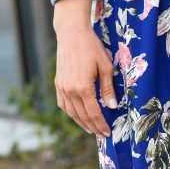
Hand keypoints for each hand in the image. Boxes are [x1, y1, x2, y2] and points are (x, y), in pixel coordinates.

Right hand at [53, 0, 115, 136]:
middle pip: (82, 116)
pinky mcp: (58, 83)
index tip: (108, 133)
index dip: (101, 125)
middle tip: (102, 135)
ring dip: (81, 123)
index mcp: (83, 88)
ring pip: (71, 113)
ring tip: (91, 129)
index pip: (94, 114)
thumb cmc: (92, 47)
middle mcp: (70, 90)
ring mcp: (62, 87)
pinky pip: (63, 104)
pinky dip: (71, 113)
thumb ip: (108, 89)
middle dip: (93, 127)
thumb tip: (112, 106)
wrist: (71, 33)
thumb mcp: (105, 67)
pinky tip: (78, 116)